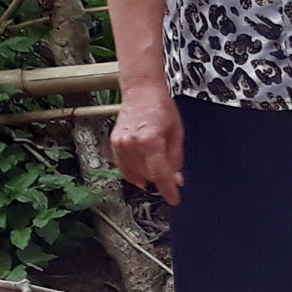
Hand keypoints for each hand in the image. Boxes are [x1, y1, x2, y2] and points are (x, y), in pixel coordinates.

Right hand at [110, 84, 183, 205]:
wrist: (142, 92)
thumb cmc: (161, 108)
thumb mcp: (177, 134)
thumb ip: (176, 160)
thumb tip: (176, 180)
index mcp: (150, 141)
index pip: (160, 174)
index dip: (168, 190)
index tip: (174, 199)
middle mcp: (131, 144)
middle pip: (147, 176)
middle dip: (161, 180)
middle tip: (170, 177)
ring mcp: (120, 144)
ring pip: (135, 174)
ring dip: (147, 176)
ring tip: (156, 167)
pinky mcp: (114, 144)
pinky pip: (123, 168)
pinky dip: (134, 172)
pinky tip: (143, 170)